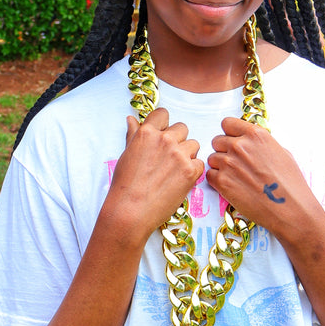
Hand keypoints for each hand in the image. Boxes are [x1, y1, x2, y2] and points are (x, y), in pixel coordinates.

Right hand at [104, 107, 202, 241]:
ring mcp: (179, 155)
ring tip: (174, 171)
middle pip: (182, 128)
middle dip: (178, 140)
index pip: (163, 114)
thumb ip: (133, 135)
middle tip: (168, 158)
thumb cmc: (124, 185)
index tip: (162, 136)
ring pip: (194, 144)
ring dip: (188, 154)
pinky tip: (180, 180)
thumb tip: (131, 119)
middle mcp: (165, 140)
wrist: (130, 211)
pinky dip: (193, 171)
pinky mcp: (190, 171)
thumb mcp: (127, 155)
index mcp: (147, 133)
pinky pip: (200, 163)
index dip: (164, 125)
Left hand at [206, 118, 316, 235]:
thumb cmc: (290, 182)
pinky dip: (217, 181)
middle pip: (217, 141)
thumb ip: (259, 144)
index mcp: (255, 135)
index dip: (230, 134)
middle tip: (236, 164)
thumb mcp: (281, 152)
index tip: (234, 142)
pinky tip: (232, 186)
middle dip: (224, 151)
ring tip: (236, 178)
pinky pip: (210, 175)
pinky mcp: (222, 182)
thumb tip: (249, 143)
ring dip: (220, 167)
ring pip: (212, 159)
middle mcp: (239, 146)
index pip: (227, 123)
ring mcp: (228, 163)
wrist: (289, 208)